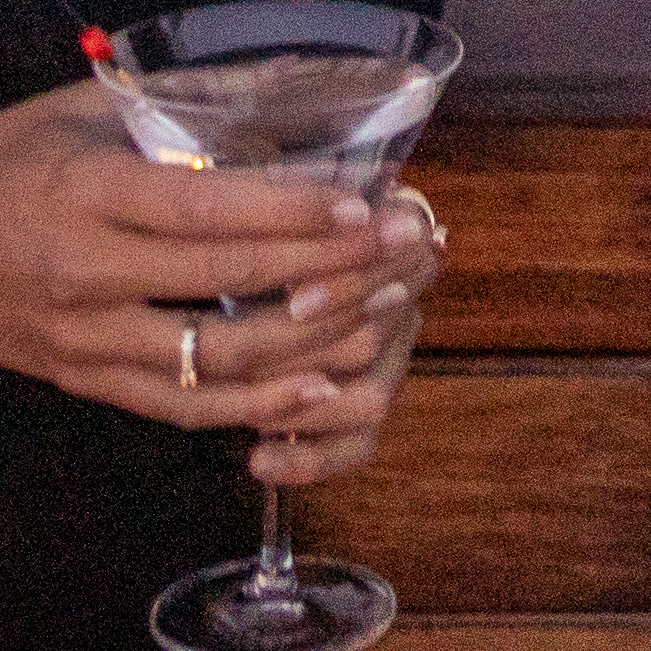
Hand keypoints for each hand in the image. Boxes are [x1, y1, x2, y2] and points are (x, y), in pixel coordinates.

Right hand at [0, 86, 441, 441]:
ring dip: (307, 341)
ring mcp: (88, 340)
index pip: (201, 208)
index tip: (358, 204)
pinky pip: (181, 404)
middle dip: (324, 269)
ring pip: (214, 358)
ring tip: (378, 314)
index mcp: (85, 194)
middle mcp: (87, 275)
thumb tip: (281, 84)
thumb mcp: (75, 109)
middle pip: (224, 283)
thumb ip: (169, 106)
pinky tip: (314, 385)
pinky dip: (253, 403)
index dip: (286, 212)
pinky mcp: (88, 383)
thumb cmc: (2, 161)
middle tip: (397, 250)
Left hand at [239, 186, 434, 492]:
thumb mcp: (267, 189)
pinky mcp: (360, 412)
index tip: (293, 298)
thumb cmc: (256, 210)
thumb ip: (282, 192)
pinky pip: (354, 446)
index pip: (400, 265)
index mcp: (396, 237)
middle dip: (314, 346)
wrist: (266, 251)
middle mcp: (402, 301)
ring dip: (307, 406)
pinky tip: (257, 461)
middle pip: (378, 335)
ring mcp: (387, 360)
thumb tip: (280, 194)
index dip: (347, 284)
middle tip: (253, 353)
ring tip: (248, 406)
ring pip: (370, 399)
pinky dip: (309, 461)